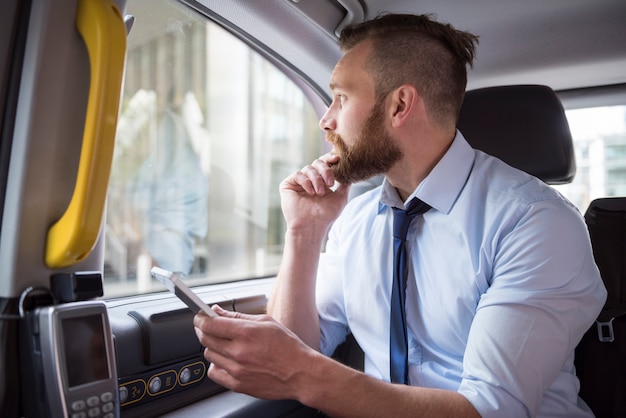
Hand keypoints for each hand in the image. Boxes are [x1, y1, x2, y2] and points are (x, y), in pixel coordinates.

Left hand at [194, 305, 318, 399]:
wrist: (300, 373)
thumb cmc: (287, 347)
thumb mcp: (266, 322)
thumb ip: (238, 316)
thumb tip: (217, 311)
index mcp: (247, 333)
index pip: (210, 324)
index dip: (200, 319)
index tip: (199, 317)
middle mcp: (239, 352)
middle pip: (205, 339)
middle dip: (202, 330)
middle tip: (207, 327)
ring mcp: (237, 370)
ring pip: (209, 354)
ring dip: (212, 347)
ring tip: (225, 344)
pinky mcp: (237, 384)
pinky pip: (214, 373)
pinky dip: (216, 365)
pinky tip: (226, 360)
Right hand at [280, 153, 349, 231]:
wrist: (312, 226)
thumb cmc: (326, 215)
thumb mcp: (340, 198)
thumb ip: (345, 184)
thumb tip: (350, 172)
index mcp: (321, 181)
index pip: (325, 164)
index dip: (330, 159)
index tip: (337, 158)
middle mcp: (309, 180)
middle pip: (317, 162)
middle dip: (325, 170)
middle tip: (330, 183)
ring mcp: (298, 182)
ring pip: (308, 168)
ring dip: (317, 179)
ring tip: (320, 193)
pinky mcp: (287, 185)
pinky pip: (298, 175)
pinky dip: (306, 182)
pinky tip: (311, 193)